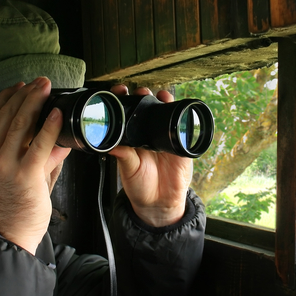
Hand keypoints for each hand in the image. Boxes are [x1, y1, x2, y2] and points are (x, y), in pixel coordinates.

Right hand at [0, 77, 69, 254]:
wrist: (7, 235)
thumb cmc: (11, 207)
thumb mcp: (16, 174)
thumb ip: (37, 154)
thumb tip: (60, 137)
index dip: (7, 97)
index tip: (21, 85)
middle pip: (6, 114)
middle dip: (25, 94)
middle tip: (41, 81)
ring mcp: (6, 165)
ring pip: (20, 124)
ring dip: (35, 101)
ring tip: (46, 87)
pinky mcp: (25, 175)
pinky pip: (39, 144)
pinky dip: (49, 126)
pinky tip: (57, 114)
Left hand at [108, 85, 192, 226]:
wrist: (159, 204)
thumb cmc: (139, 187)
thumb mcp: (128, 171)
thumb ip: (124, 156)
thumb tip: (111, 144)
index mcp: (132, 138)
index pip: (127, 114)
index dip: (124, 101)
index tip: (119, 92)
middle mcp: (148, 134)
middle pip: (147, 108)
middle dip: (144, 95)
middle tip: (140, 92)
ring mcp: (165, 138)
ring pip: (165, 113)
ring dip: (164, 100)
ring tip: (161, 95)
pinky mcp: (180, 145)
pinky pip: (183, 128)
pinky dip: (183, 116)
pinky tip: (179, 109)